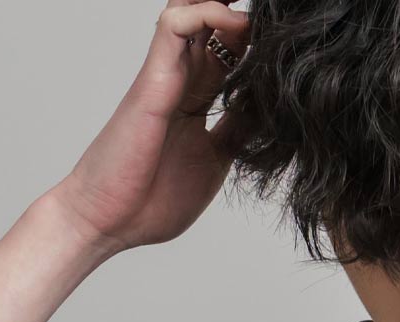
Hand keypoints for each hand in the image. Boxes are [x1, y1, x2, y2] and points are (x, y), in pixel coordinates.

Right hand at [48, 2, 252, 255]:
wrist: (109, 221)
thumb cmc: (151, 199)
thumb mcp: (215, 160)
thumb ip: (238, 130)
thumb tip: (272, 113)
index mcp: (196, 95)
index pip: (231, 46)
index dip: (258, 36)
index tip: (290, 39)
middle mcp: (181, 76)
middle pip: (211, 15)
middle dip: (241, 9)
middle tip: (277, 12)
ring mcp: (166, 73)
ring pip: (192, 6)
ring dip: (223, 2)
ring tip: (259, 10)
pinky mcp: (153, 79)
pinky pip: (176, 24)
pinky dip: (208, 12)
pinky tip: (237, 23)